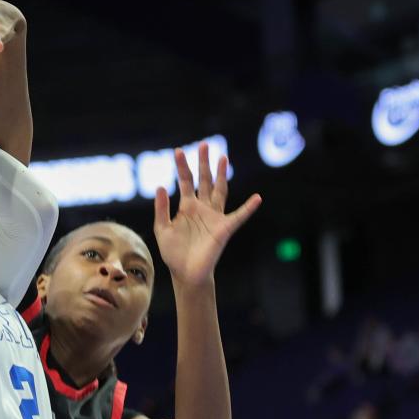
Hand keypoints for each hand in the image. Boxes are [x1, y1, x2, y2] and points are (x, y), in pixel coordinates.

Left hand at [153, 144, 261, 288]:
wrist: (186, 273)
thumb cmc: (174, 253)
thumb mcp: (162, 229)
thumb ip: (161, 209)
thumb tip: (161, 187)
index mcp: (187, 207)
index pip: (185, 181)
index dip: (182, 166)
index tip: (178, 151)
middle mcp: (202, 208)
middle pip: (204, 180)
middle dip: (204, 163)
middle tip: (204, 144)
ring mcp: (214, 217)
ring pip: (220, 190)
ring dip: (222, 175)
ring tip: (223, 158)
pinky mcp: (224, 229)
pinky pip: (239, 216)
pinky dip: (248, 208)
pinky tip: (257, 198)